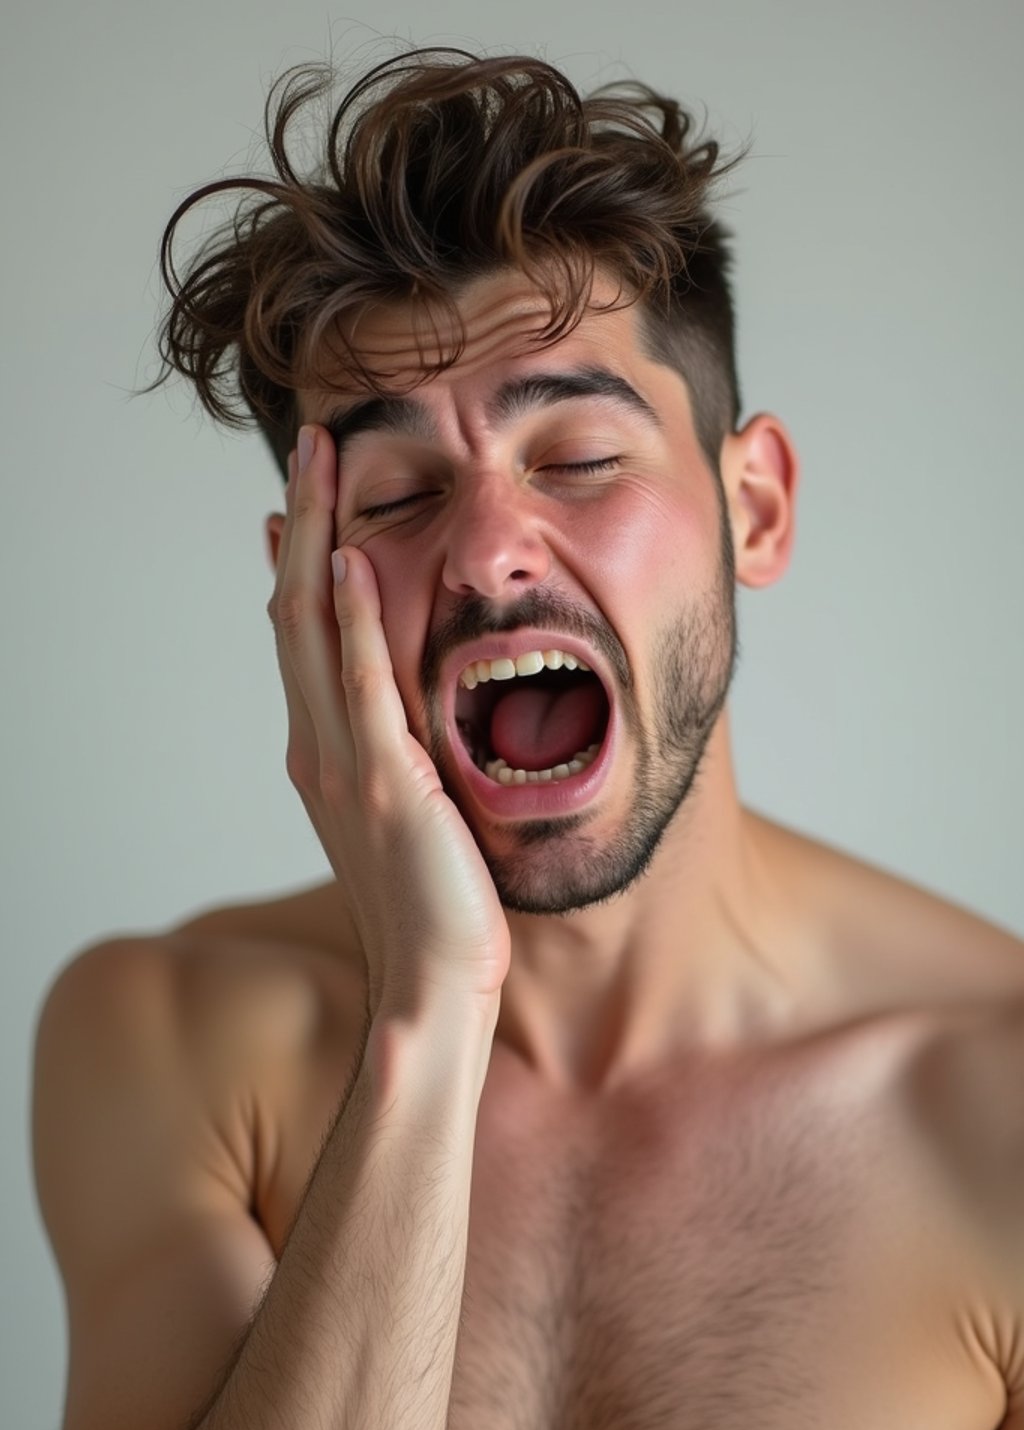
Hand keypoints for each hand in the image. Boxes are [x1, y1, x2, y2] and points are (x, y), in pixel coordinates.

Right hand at [267, 424, 511, 1014]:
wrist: (436, 981)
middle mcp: (320, 746)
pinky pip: (363, 684)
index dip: (297, 561)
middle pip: (295, 610)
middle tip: (307, 449)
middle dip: (299, 522)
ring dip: (316, 539)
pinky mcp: (386, 781)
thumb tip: (412, 712)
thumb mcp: (408, 812)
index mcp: (326, 751)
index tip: (298, 505)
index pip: (302, 635)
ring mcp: (346, 762)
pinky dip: (354, 619)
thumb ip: (401, 754)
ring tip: (319, 466)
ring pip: (314, 628)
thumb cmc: (434, 903)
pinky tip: (354, 559)